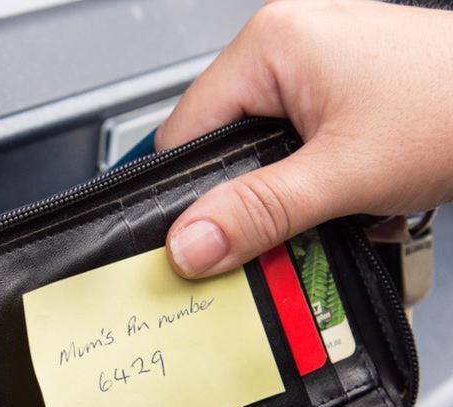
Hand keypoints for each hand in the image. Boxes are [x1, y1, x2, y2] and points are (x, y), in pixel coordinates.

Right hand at [156, 0, 452, 277]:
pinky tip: (338, 193)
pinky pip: (294, 140)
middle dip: (246, 197)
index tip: (195, 240)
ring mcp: (316, 60)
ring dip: (282, 193)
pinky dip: (309, 178)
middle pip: (222, 143)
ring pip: (260, 148)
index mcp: (272, 43)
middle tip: (273, 231)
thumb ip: (258, 212)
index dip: (186, 194)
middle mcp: (288, 41)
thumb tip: (189, 243)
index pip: (184, 131)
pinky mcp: (340, 83)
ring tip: (322, 206)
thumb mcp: (344, 175)